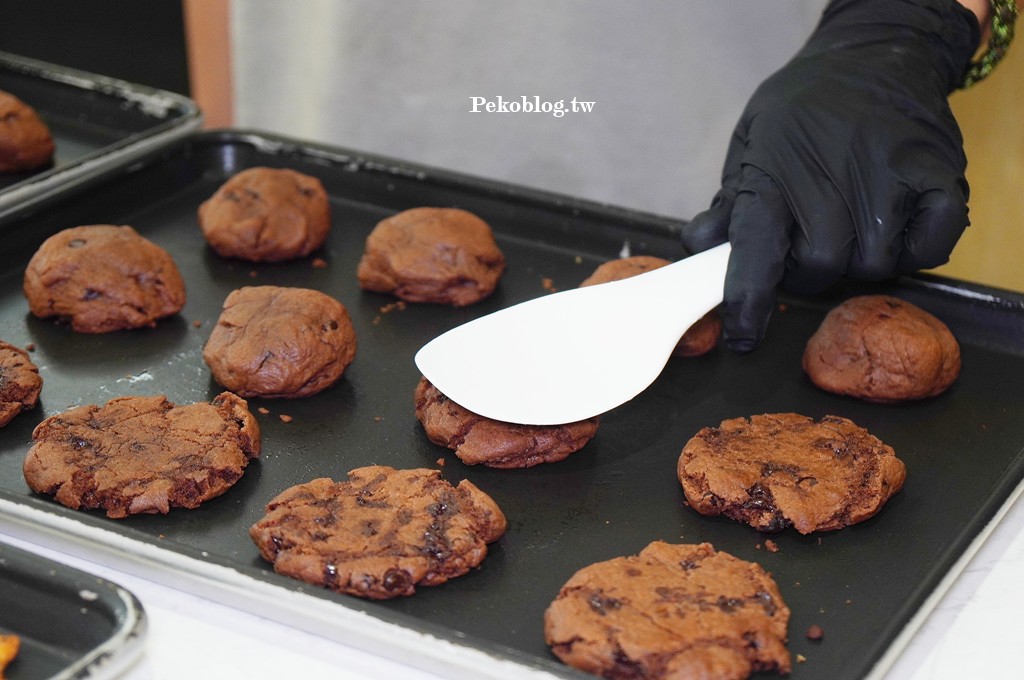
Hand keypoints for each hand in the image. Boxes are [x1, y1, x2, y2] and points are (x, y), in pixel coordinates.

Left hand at [681, 0, 980, 352]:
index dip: (746, 301)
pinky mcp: (938, 176)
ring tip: (851, 221)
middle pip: (821, 269)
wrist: (873, 55)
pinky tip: (894, 221)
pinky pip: (928, 248)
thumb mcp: (750, 147)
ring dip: (860, 258)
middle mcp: (830, 181)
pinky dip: (913, 249)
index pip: (754, 255)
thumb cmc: (800, 111)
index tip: (744, 336)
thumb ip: (730, 204)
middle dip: (810, 270)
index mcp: (773, 177)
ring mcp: (888, 178)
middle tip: (809, 240)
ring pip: (873, 266)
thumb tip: (700, 247)